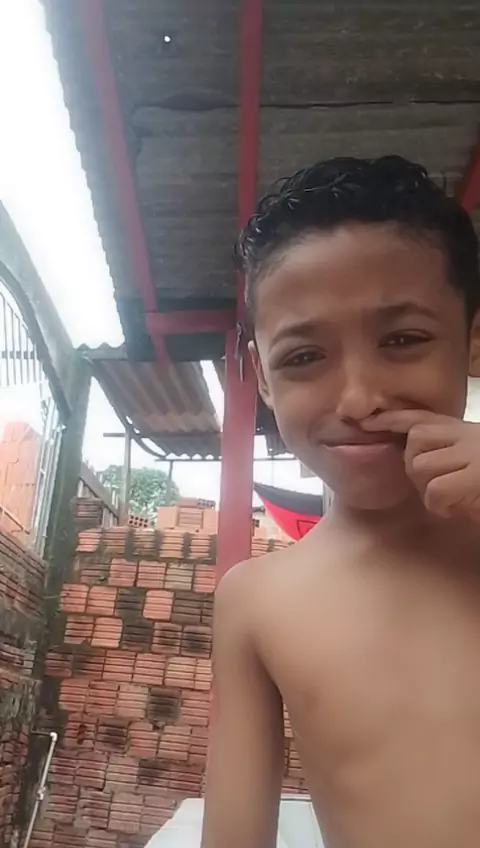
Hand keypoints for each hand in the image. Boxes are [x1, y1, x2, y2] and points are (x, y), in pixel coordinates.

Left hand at [363, 410, 479, 519]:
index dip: (392, 419)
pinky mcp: (474, 479)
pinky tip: (457, 509)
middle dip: (413, 465)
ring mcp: (471, 455)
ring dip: (428, 489)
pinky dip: (440, 505)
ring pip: (419, 465)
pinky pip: (435, 490)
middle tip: (435, 485)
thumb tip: (408, 458)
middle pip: (415, 440)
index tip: (367, 423)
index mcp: (465, 431)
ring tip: (451, 498)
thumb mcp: (469, 460)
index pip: (421, 417)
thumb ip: (443, 453)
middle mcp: (467, 436)